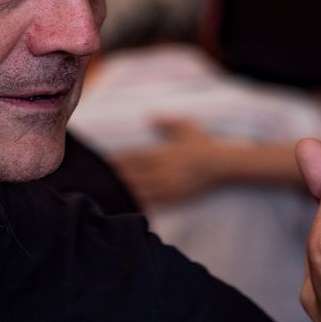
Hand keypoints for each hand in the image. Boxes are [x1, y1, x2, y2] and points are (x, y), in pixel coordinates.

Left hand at [112, 118, 228, 207]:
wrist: (222, 164)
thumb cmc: (203, 143)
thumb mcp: (186, 126)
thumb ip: (166, 122)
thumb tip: (149, 118)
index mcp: (161, 153)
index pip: (132, 157)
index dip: (116, 160)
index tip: (102, 162)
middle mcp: (161, 171)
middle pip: (132, 175)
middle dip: (115, 177)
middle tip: (98, 180)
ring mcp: (167, 186)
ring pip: (139, 190)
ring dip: (124, 190)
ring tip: (108, 193)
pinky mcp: (174, 197)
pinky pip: (153, 202)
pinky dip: (139, 202)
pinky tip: (129, 204)